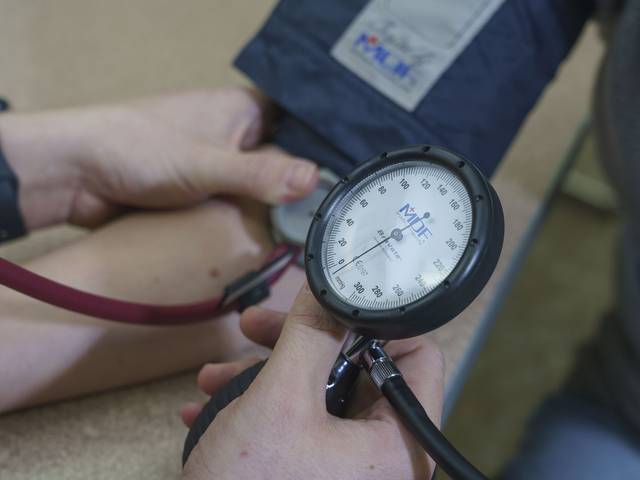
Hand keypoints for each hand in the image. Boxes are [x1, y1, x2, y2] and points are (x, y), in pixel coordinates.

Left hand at [0, 87, 317, 228]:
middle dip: (302, 193)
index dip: (324, 155)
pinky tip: (274, 243)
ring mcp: (218, 164)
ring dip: (276, 212)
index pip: (301, 127)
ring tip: (314, 239)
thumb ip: (261, 174)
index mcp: (244, 110)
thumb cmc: (140, 151)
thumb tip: (316, 182)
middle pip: (283, 164)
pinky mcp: (201, 190)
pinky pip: (237, 206)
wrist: (75, 175)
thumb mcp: (207, 164)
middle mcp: (236, 134)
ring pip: (261, 188)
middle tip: (336, 225)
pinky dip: (251, 222)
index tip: (350, 188)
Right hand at [181, 285, 444, 479]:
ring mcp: (346, 471)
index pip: (419, 358)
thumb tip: (328, 288)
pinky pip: (299, 429)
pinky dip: (261, 411)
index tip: (332, 306)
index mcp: (398, 443)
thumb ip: (310, 335)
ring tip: (213, 377)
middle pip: (357, 373)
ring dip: (265, 377)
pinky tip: (210, 408)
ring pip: (318, 398)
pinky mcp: (314, 476)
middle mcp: (380, 459)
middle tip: (257, 327)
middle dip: (298, 346)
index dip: (378, 323)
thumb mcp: (281, 400)